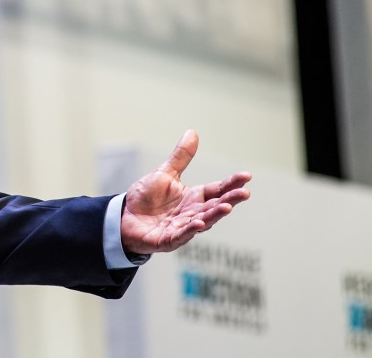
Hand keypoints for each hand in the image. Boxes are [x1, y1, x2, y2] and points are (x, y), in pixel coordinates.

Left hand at [121, 129, 250, 254]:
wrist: (124, 217)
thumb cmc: (147, 198)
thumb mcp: (165, 174)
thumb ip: (180, 157)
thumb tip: (193, 132)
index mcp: (194, 197)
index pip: (217, 189)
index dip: (231, 183)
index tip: (247, 176)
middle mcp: (192, 213)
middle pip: (214, 206)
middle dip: (230, 200)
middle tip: (245, 192)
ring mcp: (182, 228)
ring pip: (203, 222)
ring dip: (214, 215)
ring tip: (227, 207)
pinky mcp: (167, 240)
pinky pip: (180, 235)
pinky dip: (189, 230)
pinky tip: (199, 223)